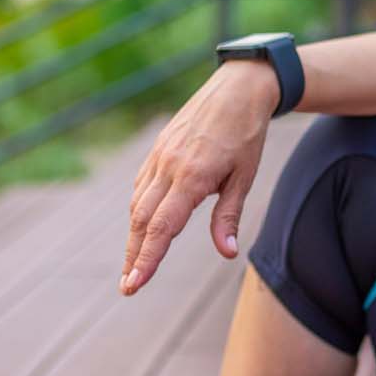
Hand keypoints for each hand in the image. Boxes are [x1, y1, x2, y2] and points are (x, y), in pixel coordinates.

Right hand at [122, 61, 279, 294]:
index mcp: (192, 177)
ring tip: (134, 264)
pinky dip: (139, 210)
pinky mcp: (158, 150)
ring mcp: (159, 157)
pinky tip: (143, 226)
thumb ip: (229, 215)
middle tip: (128, 286)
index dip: (147, 259)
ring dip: (134, 236)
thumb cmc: (247, 134)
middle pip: (142, 221)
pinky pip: (142, 186)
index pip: (162, 227)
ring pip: (138, 204)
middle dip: (134, 256)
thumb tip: (226, 252)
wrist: (238, 88)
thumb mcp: (245, 177)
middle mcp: (169, 167)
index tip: (134, 283)